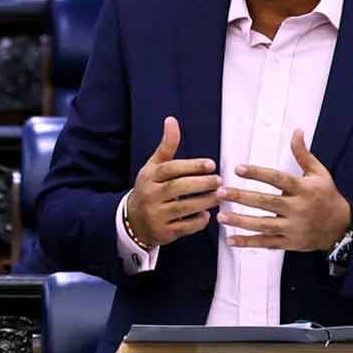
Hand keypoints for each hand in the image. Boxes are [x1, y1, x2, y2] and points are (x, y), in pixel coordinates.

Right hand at [126, 117, 220, 246]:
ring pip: (182, 208)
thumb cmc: (150, 188)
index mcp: (149, 177)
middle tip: (219, 180)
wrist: (133, 221)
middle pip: (177, 188)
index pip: (170, 169)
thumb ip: (167, 146)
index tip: (211, 164)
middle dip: (201, 184)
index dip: (191, 166)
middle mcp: (150, 195)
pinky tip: (207, 214)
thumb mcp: (154, 166)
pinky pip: (184, 227)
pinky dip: (197, 221)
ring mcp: (155, 215)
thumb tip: (172, 120)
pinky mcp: (163, 232)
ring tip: (219, 195)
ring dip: (204, 202)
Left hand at [216, 129, 350, 250]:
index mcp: (304, 189)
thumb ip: (303, 154)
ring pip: (263, 225)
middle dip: (242, 197)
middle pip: (267, 202)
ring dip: (241, 221)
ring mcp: (293, 228)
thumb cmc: (327, 196)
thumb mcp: (319, 173)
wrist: (341, 228)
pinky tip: (230, 239)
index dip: (258, 173)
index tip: (238, 168)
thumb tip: (297, 131)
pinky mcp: (289, 243)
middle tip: (221, 192)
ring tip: (221, 215)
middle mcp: (298, 209)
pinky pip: (266, 243)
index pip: (278, 179)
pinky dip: (248, 243)